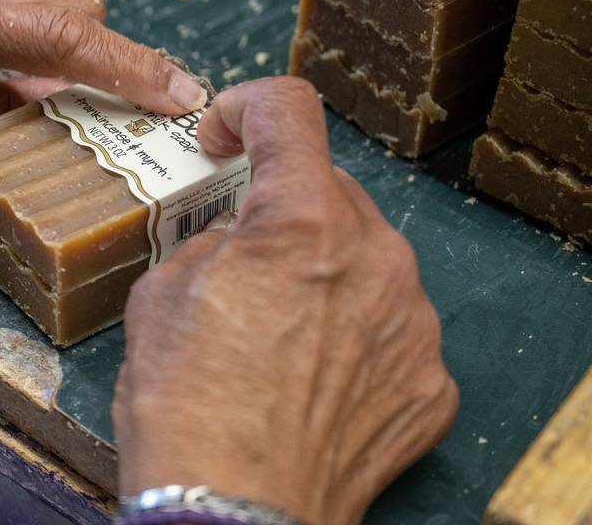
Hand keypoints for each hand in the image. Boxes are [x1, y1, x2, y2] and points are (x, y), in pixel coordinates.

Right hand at [113, 77, 457, 524]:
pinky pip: (392, 327)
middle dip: (285, 206)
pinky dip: (356, 333)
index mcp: (302, 221)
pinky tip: (313, 375)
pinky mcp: (430, 382)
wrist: (232, 511)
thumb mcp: (161, 294)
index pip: (291, 111)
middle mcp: (376, 258)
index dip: (250, 108)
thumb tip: (240, 235)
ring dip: (325, 270)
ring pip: (369, 258)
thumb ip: (213, 239)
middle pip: (333, 191)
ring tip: (277, 328)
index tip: (227, 135)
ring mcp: (414, 323)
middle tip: (241, 252)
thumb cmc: (185, 407)